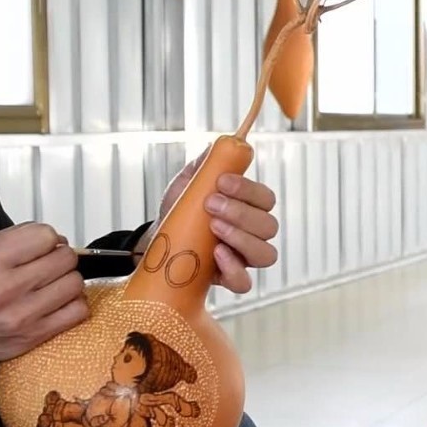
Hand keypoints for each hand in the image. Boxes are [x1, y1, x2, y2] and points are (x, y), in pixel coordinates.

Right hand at [0, 223, 87, 371]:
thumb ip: (14, 238)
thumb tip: (52, 237)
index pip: (45, 236)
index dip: (48, 238)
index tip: (43, 245)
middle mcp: (6, 288)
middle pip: (65, 258)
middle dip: (61, 257)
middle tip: (50, 264)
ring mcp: (24, 314)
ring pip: (75, 283)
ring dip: (68, 280)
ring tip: (53, 283)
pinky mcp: (36, 334)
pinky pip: (78, 311)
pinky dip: (74, 303)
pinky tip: (59, 302)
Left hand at [138, 155, 279, 294]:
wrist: (157, 242)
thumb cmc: (179, 212)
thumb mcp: (188, 184)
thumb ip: (206, 165)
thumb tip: (221, 145)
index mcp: (249, 208)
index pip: (266, 199)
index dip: (248, 190)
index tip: (221, 181)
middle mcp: (253, 234)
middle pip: (269, 225)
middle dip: (241, 212)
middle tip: (211, 204)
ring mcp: (243, 259)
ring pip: (266, 254)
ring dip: (242, 238)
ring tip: (213, 227)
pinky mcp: (229, 279)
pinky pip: (244, 282)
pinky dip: (234, 268)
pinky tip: (216, 254)